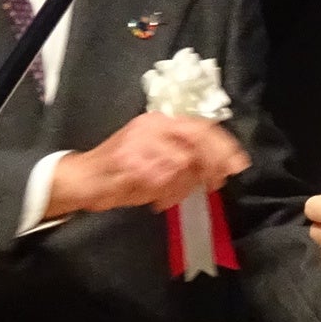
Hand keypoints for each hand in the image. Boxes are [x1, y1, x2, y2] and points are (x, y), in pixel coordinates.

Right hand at [46, 112, 248, 217]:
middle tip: (219, 182)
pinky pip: (163, 180)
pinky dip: (166, 194)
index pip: (202, 125)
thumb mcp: (156, 156)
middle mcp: (152, 126)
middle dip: (214, 161)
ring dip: (183, 185)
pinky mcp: (130, 163)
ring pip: (182, 162)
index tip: (238, 164)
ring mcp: (140, 143)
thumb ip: (186, 157)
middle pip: (198, 137)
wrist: (82, 178)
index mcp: (160, 121)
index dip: (224, 145)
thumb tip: (221, 167)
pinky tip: (156, 200)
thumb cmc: (121, 170)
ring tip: (170, 195)